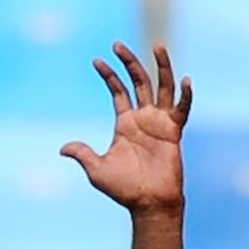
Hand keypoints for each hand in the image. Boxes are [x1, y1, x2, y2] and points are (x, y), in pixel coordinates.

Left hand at [61, 43, 192, 213]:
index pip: (118, 92)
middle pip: (139, 82)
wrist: (149, 204)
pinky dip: (185, 96)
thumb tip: (62, 149)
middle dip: (129, 62)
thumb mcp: (97, 170)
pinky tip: (185, 80)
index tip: (97, 61)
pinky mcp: (174, 132)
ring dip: (161, 66)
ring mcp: (160, 123)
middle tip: (117, 44)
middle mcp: (143, 119)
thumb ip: (82, 154)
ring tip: (158, 45)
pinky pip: (182, 109)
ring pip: (162, 87)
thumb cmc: (124, 190)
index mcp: (125, 124)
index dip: (108, 76)